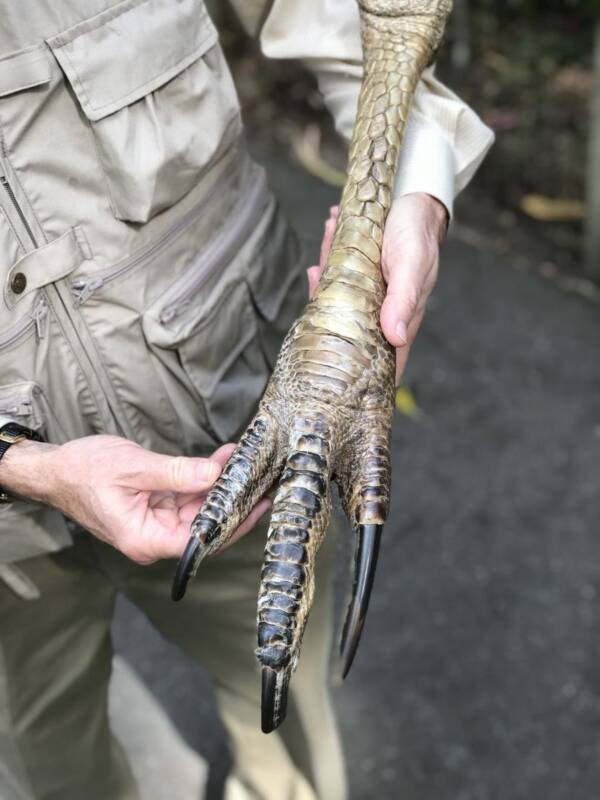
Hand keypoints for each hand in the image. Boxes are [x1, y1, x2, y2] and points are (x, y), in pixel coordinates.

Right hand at [1, 436, 269, 563]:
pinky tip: (222, 460)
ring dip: (219, 486)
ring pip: (199, 509)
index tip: (258, 504)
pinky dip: (203, 479)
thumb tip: (215, 475)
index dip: (232, 523)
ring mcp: (156, 522)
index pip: (200, 540)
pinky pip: (187, 496)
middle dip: (232, 500)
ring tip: (245, 461)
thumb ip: (177, 473)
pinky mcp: (157, 507)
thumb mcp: (134, 468)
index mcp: (145, 539)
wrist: (56, 468)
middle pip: (204, 526)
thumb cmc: (84, 472)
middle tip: (261, 476)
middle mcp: (153, 537)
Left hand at [308, 192, 447, 382]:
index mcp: (398, 319)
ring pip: (336, 300)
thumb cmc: (418, 234)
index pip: (379, 359)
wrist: (414, 200)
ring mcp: (366, 291)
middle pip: (347, 329)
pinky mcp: (356, 271)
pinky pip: (335, 275)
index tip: (334, 382)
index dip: (359, 373)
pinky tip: (322, 256)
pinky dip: (327, 262)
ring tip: (318, 267)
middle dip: (326, 321)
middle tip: (317, 300)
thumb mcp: (412, 266)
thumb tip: (396, 338)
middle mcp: (379, 310)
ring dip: (324, 283)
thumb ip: (403, 301)